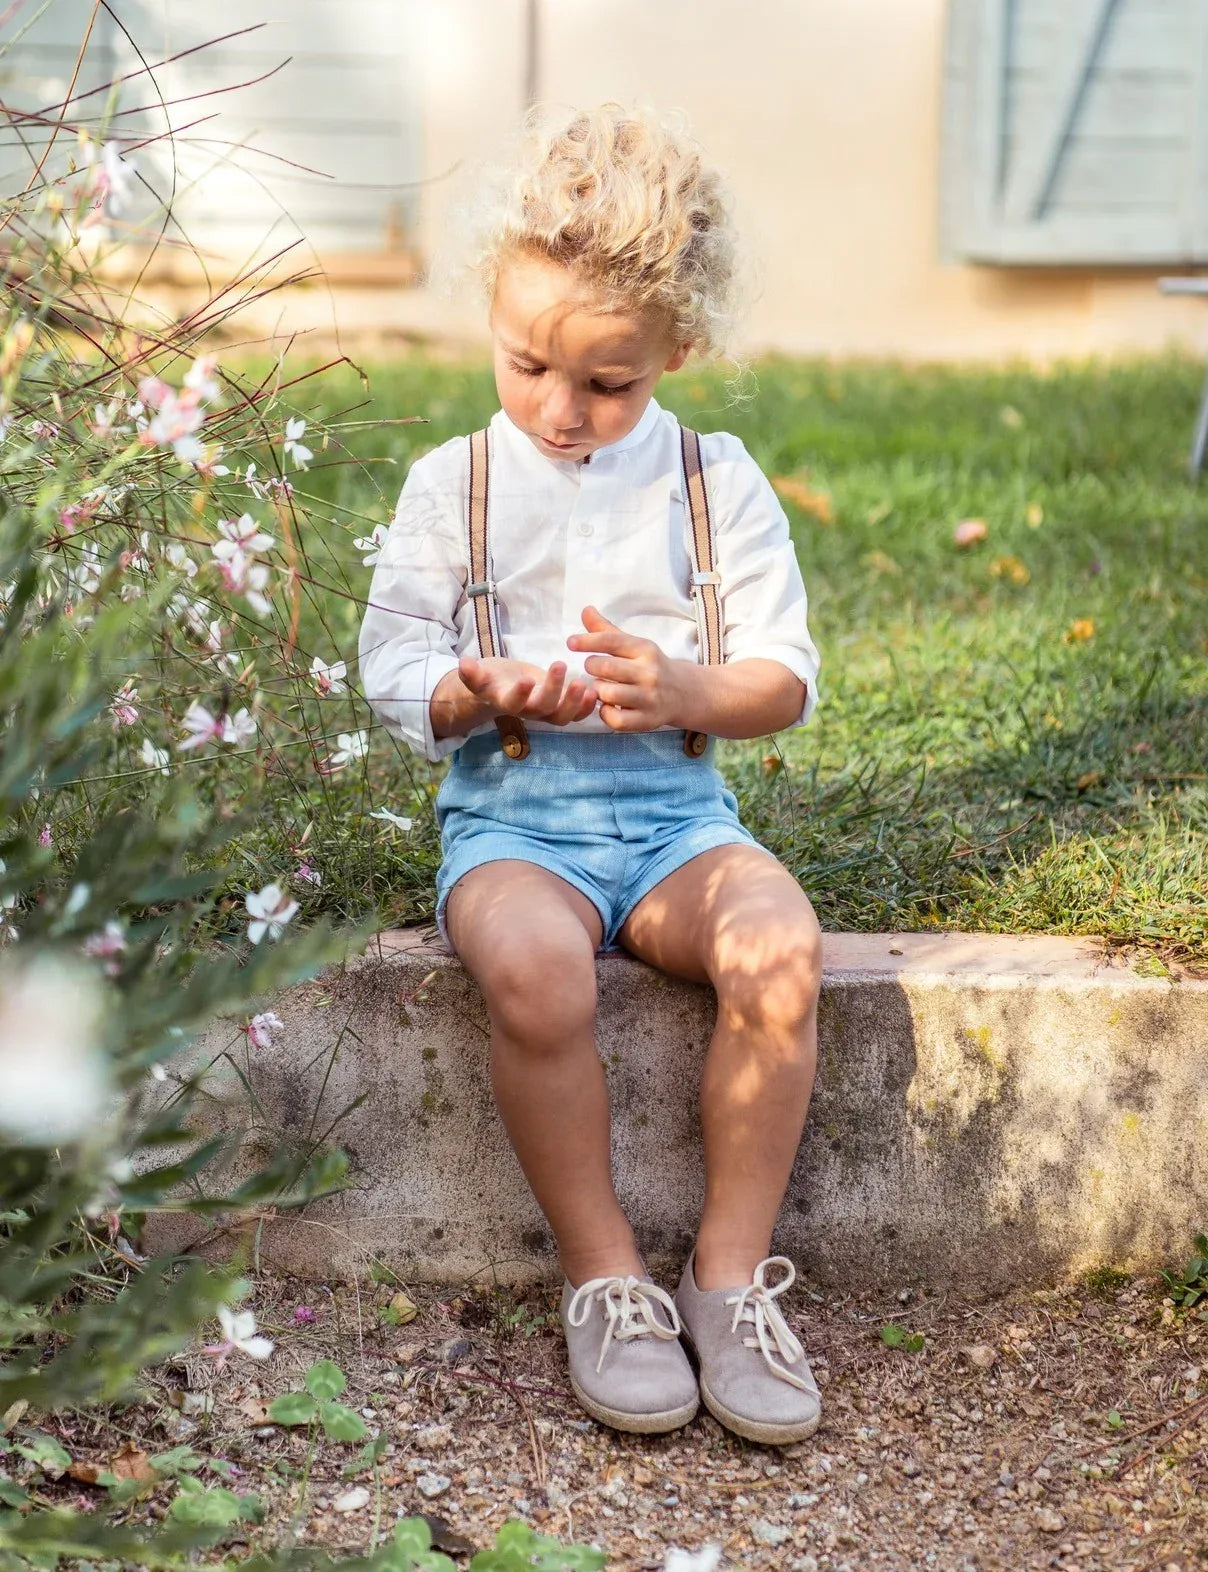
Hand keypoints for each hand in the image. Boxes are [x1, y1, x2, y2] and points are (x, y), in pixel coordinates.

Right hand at [457, 655, 597, 727]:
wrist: (501, 690)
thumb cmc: (491, 678)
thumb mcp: (479, 673)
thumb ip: (472, 673)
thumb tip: (462, 663)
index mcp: (506, 702)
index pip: (512, 703)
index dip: (519, 694)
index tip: (525, 680)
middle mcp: (527, 711)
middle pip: (542, 708)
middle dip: (553, 690)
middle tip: (559, 665)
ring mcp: (545, 712)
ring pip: (562, 717)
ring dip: (575, 703)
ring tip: (584, 684)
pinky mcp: (559, 708)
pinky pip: (575, 715)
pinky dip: (586, 707)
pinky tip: (593, 691)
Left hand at [566, 606, 683, 731]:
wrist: (683, 693)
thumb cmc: (649, 666)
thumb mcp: (634, 645)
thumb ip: (607, 631)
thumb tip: (585, 609)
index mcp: (645, 650)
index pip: (612, 641)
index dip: (588, 641)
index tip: (570, 643)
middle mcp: (649, 673)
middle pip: (607, 667)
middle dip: (592, 667)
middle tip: (592, 668)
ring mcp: (649, 698)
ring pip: (609, 694)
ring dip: (598, 691)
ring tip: (601, 687)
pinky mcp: (647, 720)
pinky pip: (616, 720)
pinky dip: (605, 714)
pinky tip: (608, 707)